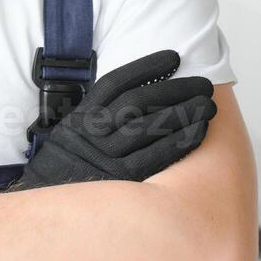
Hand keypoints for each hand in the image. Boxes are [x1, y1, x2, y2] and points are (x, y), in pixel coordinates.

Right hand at [13, 50, 215, 190]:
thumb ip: (97, 111)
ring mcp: (108, 157)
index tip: (174, 57)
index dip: (148, 67)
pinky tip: (199, 130)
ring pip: (151, 127)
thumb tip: (140, 88)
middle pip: (140, 102)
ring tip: (208, 104)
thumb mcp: (72, 131)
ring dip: (184, 112)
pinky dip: (181, 141)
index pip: (118, 83)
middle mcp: (92, 133)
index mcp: (81, 116)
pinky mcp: (124, 181)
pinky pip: (158, 156)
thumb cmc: (70, 166)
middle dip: (176, 89)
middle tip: (203, 83)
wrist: (52, 203)